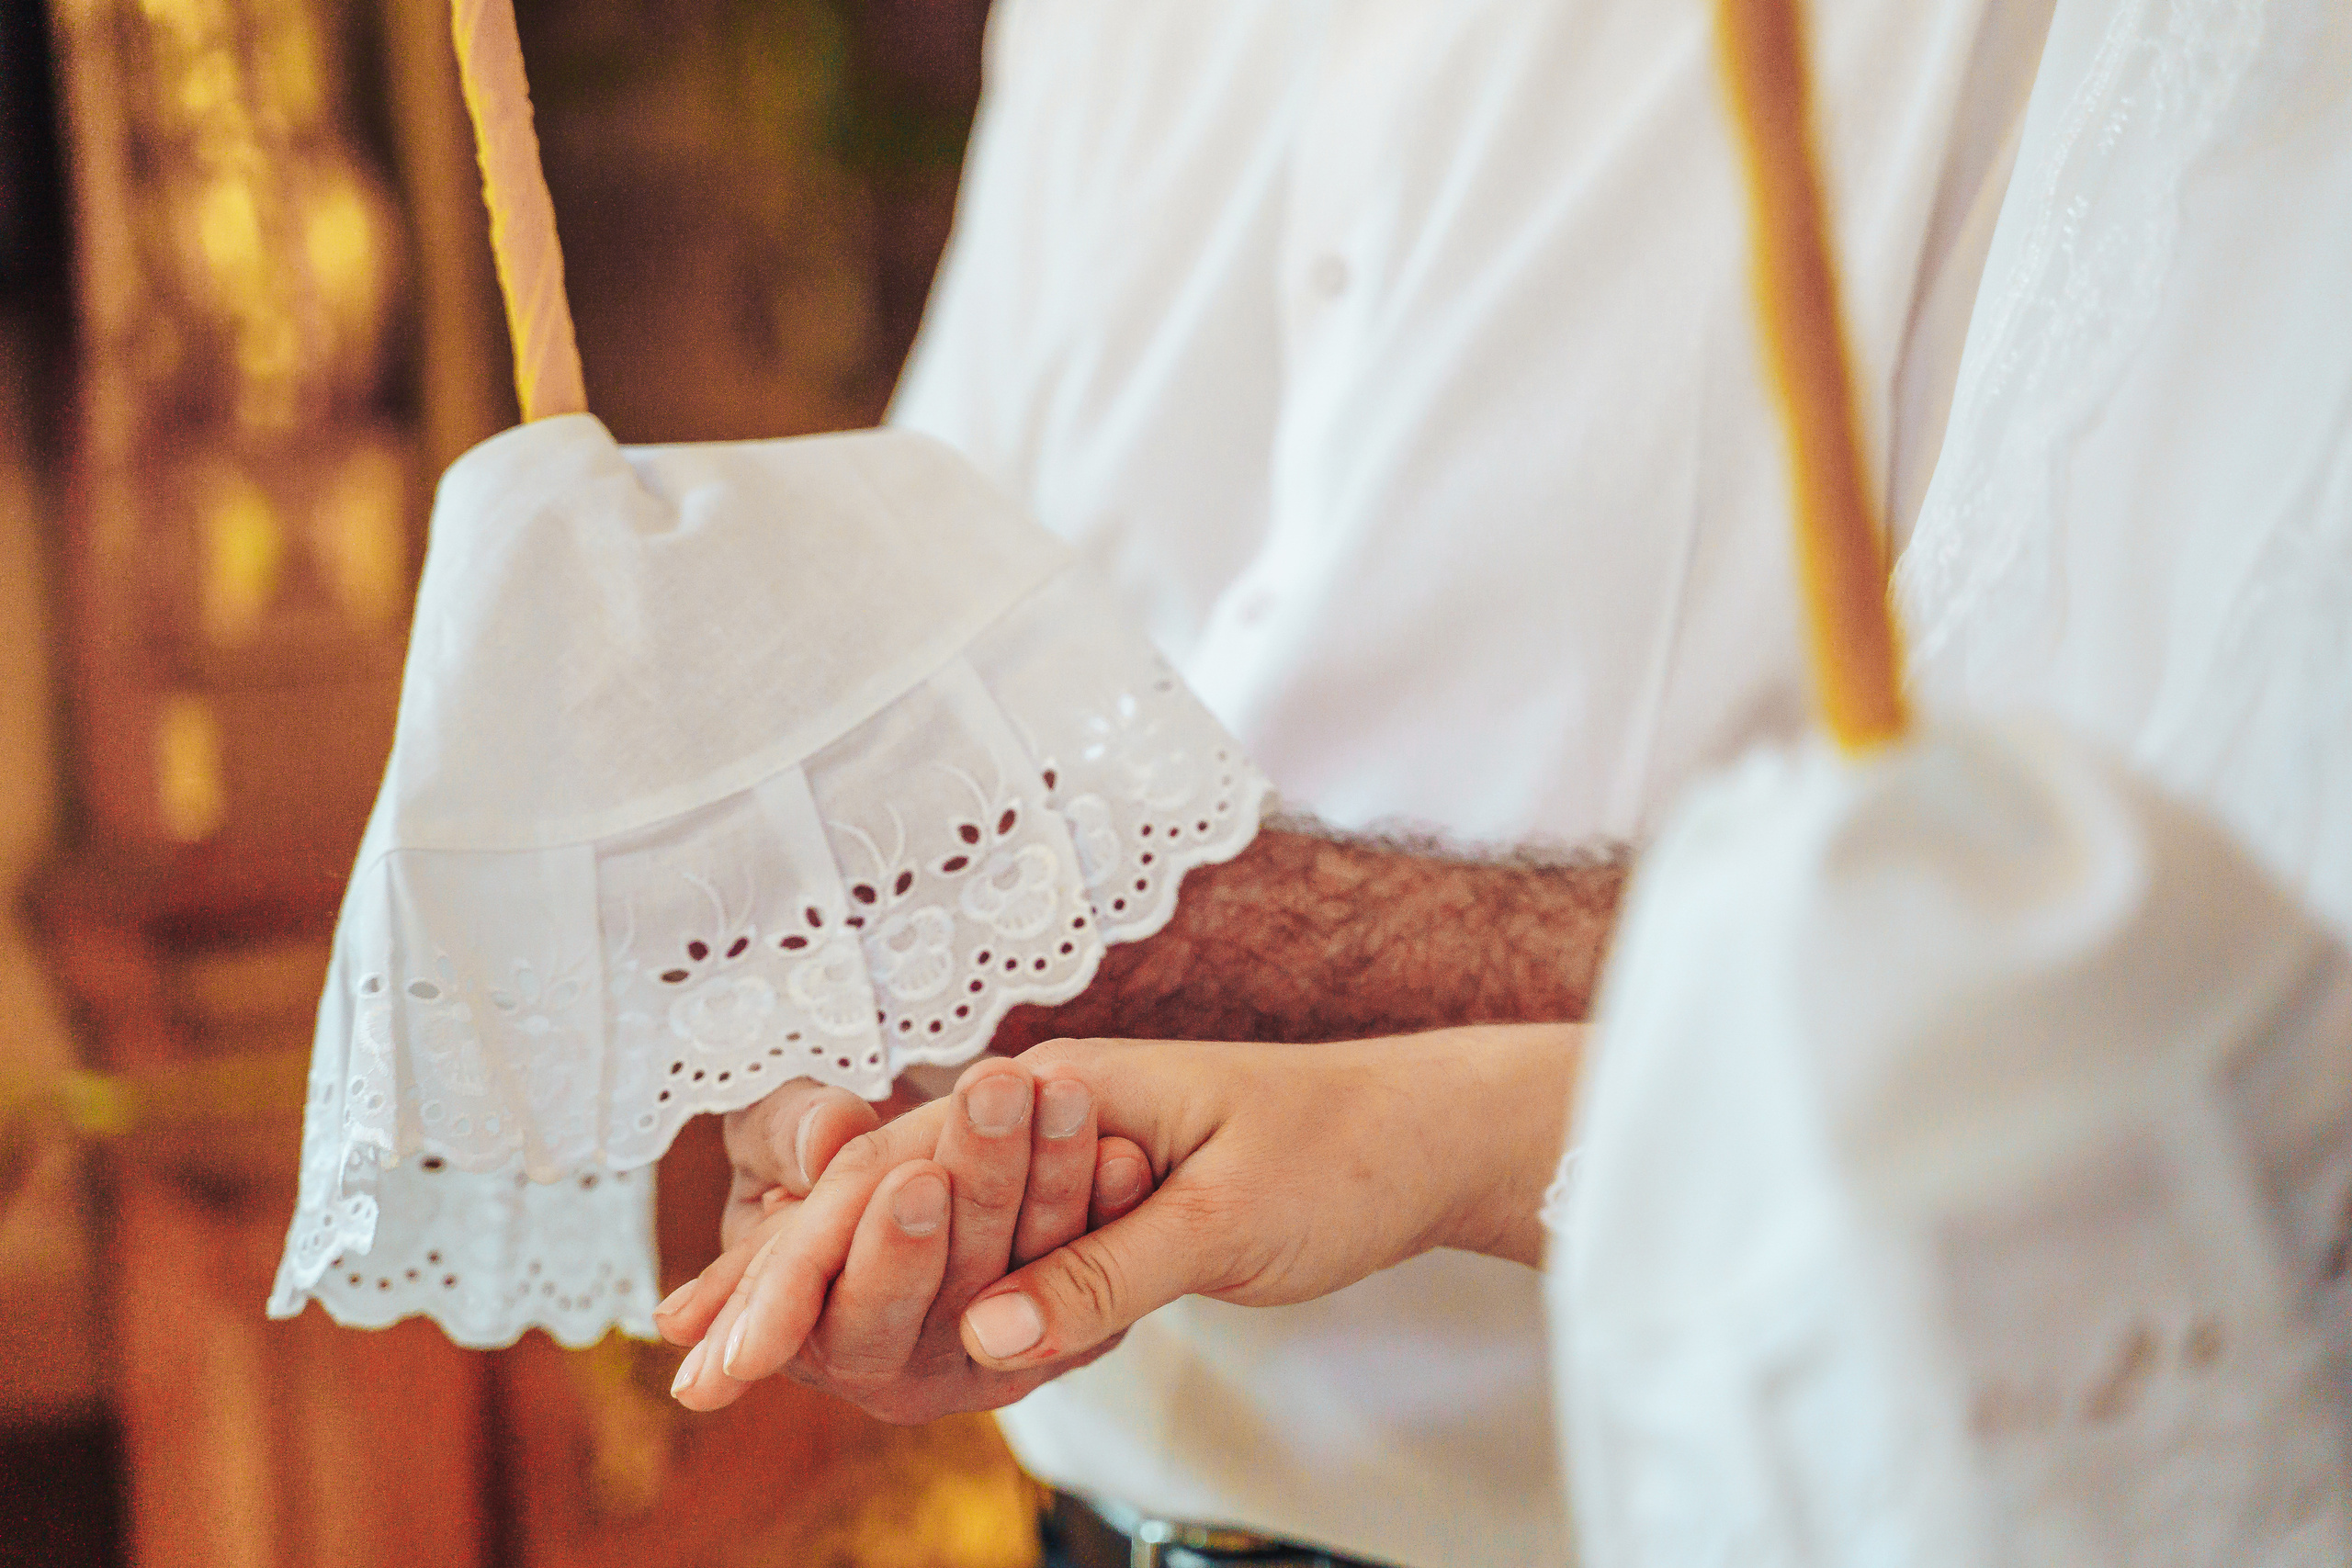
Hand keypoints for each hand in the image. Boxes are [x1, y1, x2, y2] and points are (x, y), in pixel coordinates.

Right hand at [702, 1024, 1579, 1390]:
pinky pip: (968, 1235)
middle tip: (681, 1358)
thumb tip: (989, 1333)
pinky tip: (849, 1313)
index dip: (802, 1265)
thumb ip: (1109, 1269)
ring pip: (909, 1213)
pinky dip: (896, 1275)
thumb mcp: (1231, 1216)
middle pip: (879, 1191)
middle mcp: (1042, 1107)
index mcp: (1065, 1089)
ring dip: (817, 1275)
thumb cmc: (1339, 1157)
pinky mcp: (1082, 1193)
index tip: (721, 1347)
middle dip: (779, 1274)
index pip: (898, 1176)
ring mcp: (1056, 1149)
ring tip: (722, 1338)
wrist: (1419, 1134)